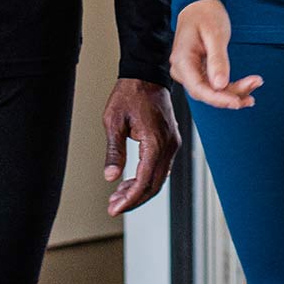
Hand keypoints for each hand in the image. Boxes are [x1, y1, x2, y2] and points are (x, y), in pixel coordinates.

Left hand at [102, 79, 181, 214]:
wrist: (146, 75)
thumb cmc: (129, 94)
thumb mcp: (114, 122)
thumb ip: (114, 151)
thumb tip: (111, 177)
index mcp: (155, 142)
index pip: (144, 180)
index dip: (130, 199)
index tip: (115, 208)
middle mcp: (169, 145)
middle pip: (154, 184)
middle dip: (134, 199)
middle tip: (114, 207)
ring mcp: (172, 143)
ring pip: (159, 178)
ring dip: (139, 190)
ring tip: (118, 196)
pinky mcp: (171, 141)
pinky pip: (161, 167)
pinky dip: (146, 177)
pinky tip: (130, 182)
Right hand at [169, 0, 262, 108]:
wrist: (200, 5)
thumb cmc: (205, 15)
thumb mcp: (214, 35)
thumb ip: (217, 60)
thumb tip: (220, 85)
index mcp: (182, 60)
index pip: (199, 89)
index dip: (218, 99)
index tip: (237, 102)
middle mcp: (182, 69)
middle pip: (206, 93)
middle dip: (230, 95)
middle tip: (253, 88)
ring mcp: (190, 71)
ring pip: (211, 91)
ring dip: (234, 92)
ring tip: (255, 84)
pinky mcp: (199, 71)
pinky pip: (213, 84)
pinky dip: (230, 87)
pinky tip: (247, 87)